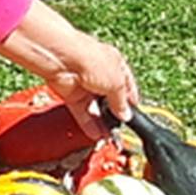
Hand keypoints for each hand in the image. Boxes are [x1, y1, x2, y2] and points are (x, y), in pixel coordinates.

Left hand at [0, 0, 138, 136]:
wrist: (61, 58)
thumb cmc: (90, 58)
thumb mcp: (117, 81)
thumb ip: (121, 101)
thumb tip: (125, 114)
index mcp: (114, 64)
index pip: (126, 85)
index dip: (130, 100)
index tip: (133, 114)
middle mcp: (98, 73)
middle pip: (109, 98)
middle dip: (114, 114)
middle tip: (120, 127)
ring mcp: (83, 84)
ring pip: (94, 108)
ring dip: (101, 123)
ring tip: (108, 136)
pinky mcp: (69, 94)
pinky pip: (81, 112)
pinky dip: (88, 124)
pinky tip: (96, 133)